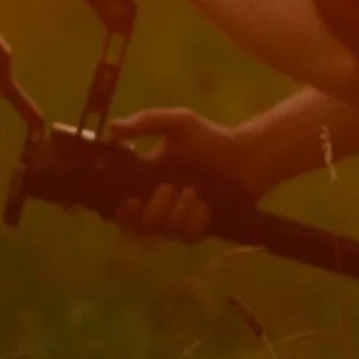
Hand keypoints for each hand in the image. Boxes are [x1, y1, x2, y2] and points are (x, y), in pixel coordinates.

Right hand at [111, 104, 266, 242]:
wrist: (247, 155)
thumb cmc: (210, 137)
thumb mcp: (179, 123)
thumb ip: (146, 122)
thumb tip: (111, 128)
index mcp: (146, 180)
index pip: (121, 205)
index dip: (119, 210)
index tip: (130, 199)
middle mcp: (158, 203)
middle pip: (139, 226)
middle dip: (152, 211)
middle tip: (168, 189)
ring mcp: (178, 218)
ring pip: (164, 231)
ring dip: (177, 213)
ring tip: (194, 191)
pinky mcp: (198, 228)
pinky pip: (187, 236)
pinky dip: (194, 221)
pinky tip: (205, 205)